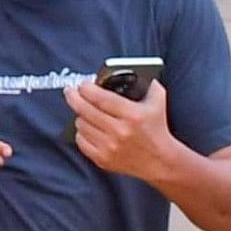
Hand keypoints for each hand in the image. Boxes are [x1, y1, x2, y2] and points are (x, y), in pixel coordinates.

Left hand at [67, 77, 182, 186]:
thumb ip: (148, 83)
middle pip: (85, 110)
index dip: (86, 89)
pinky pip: (81, 141)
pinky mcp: (103, 159)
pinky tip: (87, 127)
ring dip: (80, 116)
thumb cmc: (157, 129)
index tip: (82, 84)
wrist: (161, 161)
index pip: (100, 98)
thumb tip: (136, 69)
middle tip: (70, 91)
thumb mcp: (157, 102)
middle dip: (73, 97)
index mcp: (132, 115)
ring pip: (81, 124)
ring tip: (85, 111)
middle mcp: (120, 131)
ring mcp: (110, 147)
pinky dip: (82, 133)